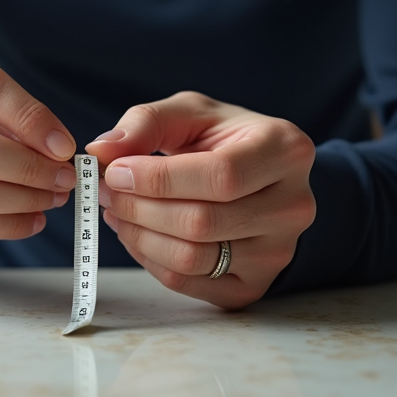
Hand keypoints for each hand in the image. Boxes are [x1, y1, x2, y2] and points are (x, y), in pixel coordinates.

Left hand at [85, 91, 314, 308]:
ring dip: (138, 235)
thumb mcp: (191, 112)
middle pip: (203, 221)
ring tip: (116, 210)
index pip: (220, 176)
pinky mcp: (254, 284)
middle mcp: (293, 206)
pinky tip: (137, 233)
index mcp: (285, 151)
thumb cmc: (223, 139)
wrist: (259, 177)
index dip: (159, 178)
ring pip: (192, 257)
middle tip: (106, 191)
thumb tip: (103, 149)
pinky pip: (188, 283)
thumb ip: (146, 122)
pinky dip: (149, 260)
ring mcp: (278, 252)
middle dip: (140, 206)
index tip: (116, 170)